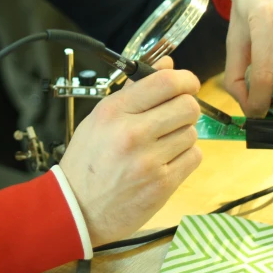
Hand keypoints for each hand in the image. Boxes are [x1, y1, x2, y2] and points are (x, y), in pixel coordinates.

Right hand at [59, 57, 201, 246]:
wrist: (78, 208)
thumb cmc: (87, 161)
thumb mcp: (100, 118)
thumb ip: (134, 90)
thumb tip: (166, 64)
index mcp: (114, 112)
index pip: (165, 82)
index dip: (185, 79)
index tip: (187, 84)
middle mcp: (132, 133)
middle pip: (187, 106)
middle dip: (186, 107)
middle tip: (173, 116)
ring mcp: (149, 160)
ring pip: (192, 132)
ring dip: (182, 135)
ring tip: (162, 143)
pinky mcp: (162, 184)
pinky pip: (194, 157)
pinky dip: (185, 156)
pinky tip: (166, 160)